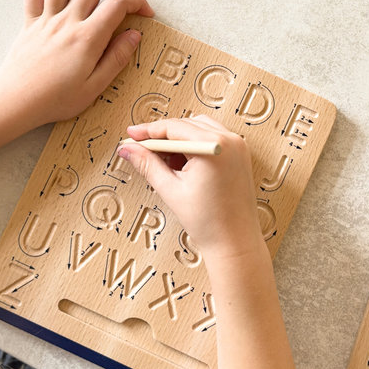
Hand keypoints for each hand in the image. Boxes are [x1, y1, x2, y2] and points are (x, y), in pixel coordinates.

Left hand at [0, 0, 153, 130]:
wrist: (17, 101)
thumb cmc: (55, 100)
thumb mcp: (94, 87)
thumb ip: (116, 58)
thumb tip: (134, 36)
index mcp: (88, 38)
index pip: (118, 4)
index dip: (137, 2)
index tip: (144, 13)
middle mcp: (67, 22)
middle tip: (121, 0)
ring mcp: (46, 20)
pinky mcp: (29, 23)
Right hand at [119, 116, 263, 263]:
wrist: (235, 243)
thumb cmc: (209, 222)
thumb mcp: (171, 190)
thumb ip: (147, 165)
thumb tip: (128, 149)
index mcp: (214, 147)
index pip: (174, 127)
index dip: (149, 130)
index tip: (131, 135)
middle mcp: (230, 141)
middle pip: (187, 125)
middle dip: (162, 136)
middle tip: (141, 149)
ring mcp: (238, 147)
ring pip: (200, 129)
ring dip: (178, 140)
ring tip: (163, 162)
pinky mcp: (240, 156)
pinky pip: (213, 140)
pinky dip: (195, 146)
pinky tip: (182, 165)